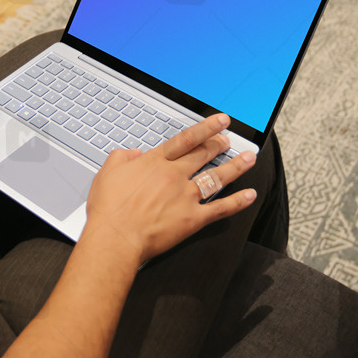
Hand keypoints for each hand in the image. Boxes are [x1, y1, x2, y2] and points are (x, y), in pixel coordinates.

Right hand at [80, 114, 257, 269]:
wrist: (115, 236)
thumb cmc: (109, 209)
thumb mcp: (107, 173)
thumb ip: (122, 157)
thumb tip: (133, 153)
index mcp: (154, 163)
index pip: (186, 139)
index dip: (206, 128)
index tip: (220, 121)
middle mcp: (174, 175)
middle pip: (203, 155)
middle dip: (219, 145)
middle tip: (229, 140)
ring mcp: (186, 196)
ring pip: (217, 177)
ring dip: (236, 167)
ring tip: (248, 159)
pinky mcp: (193, 219)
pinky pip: (220, 208)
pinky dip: (238, 202)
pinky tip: (249, 195)